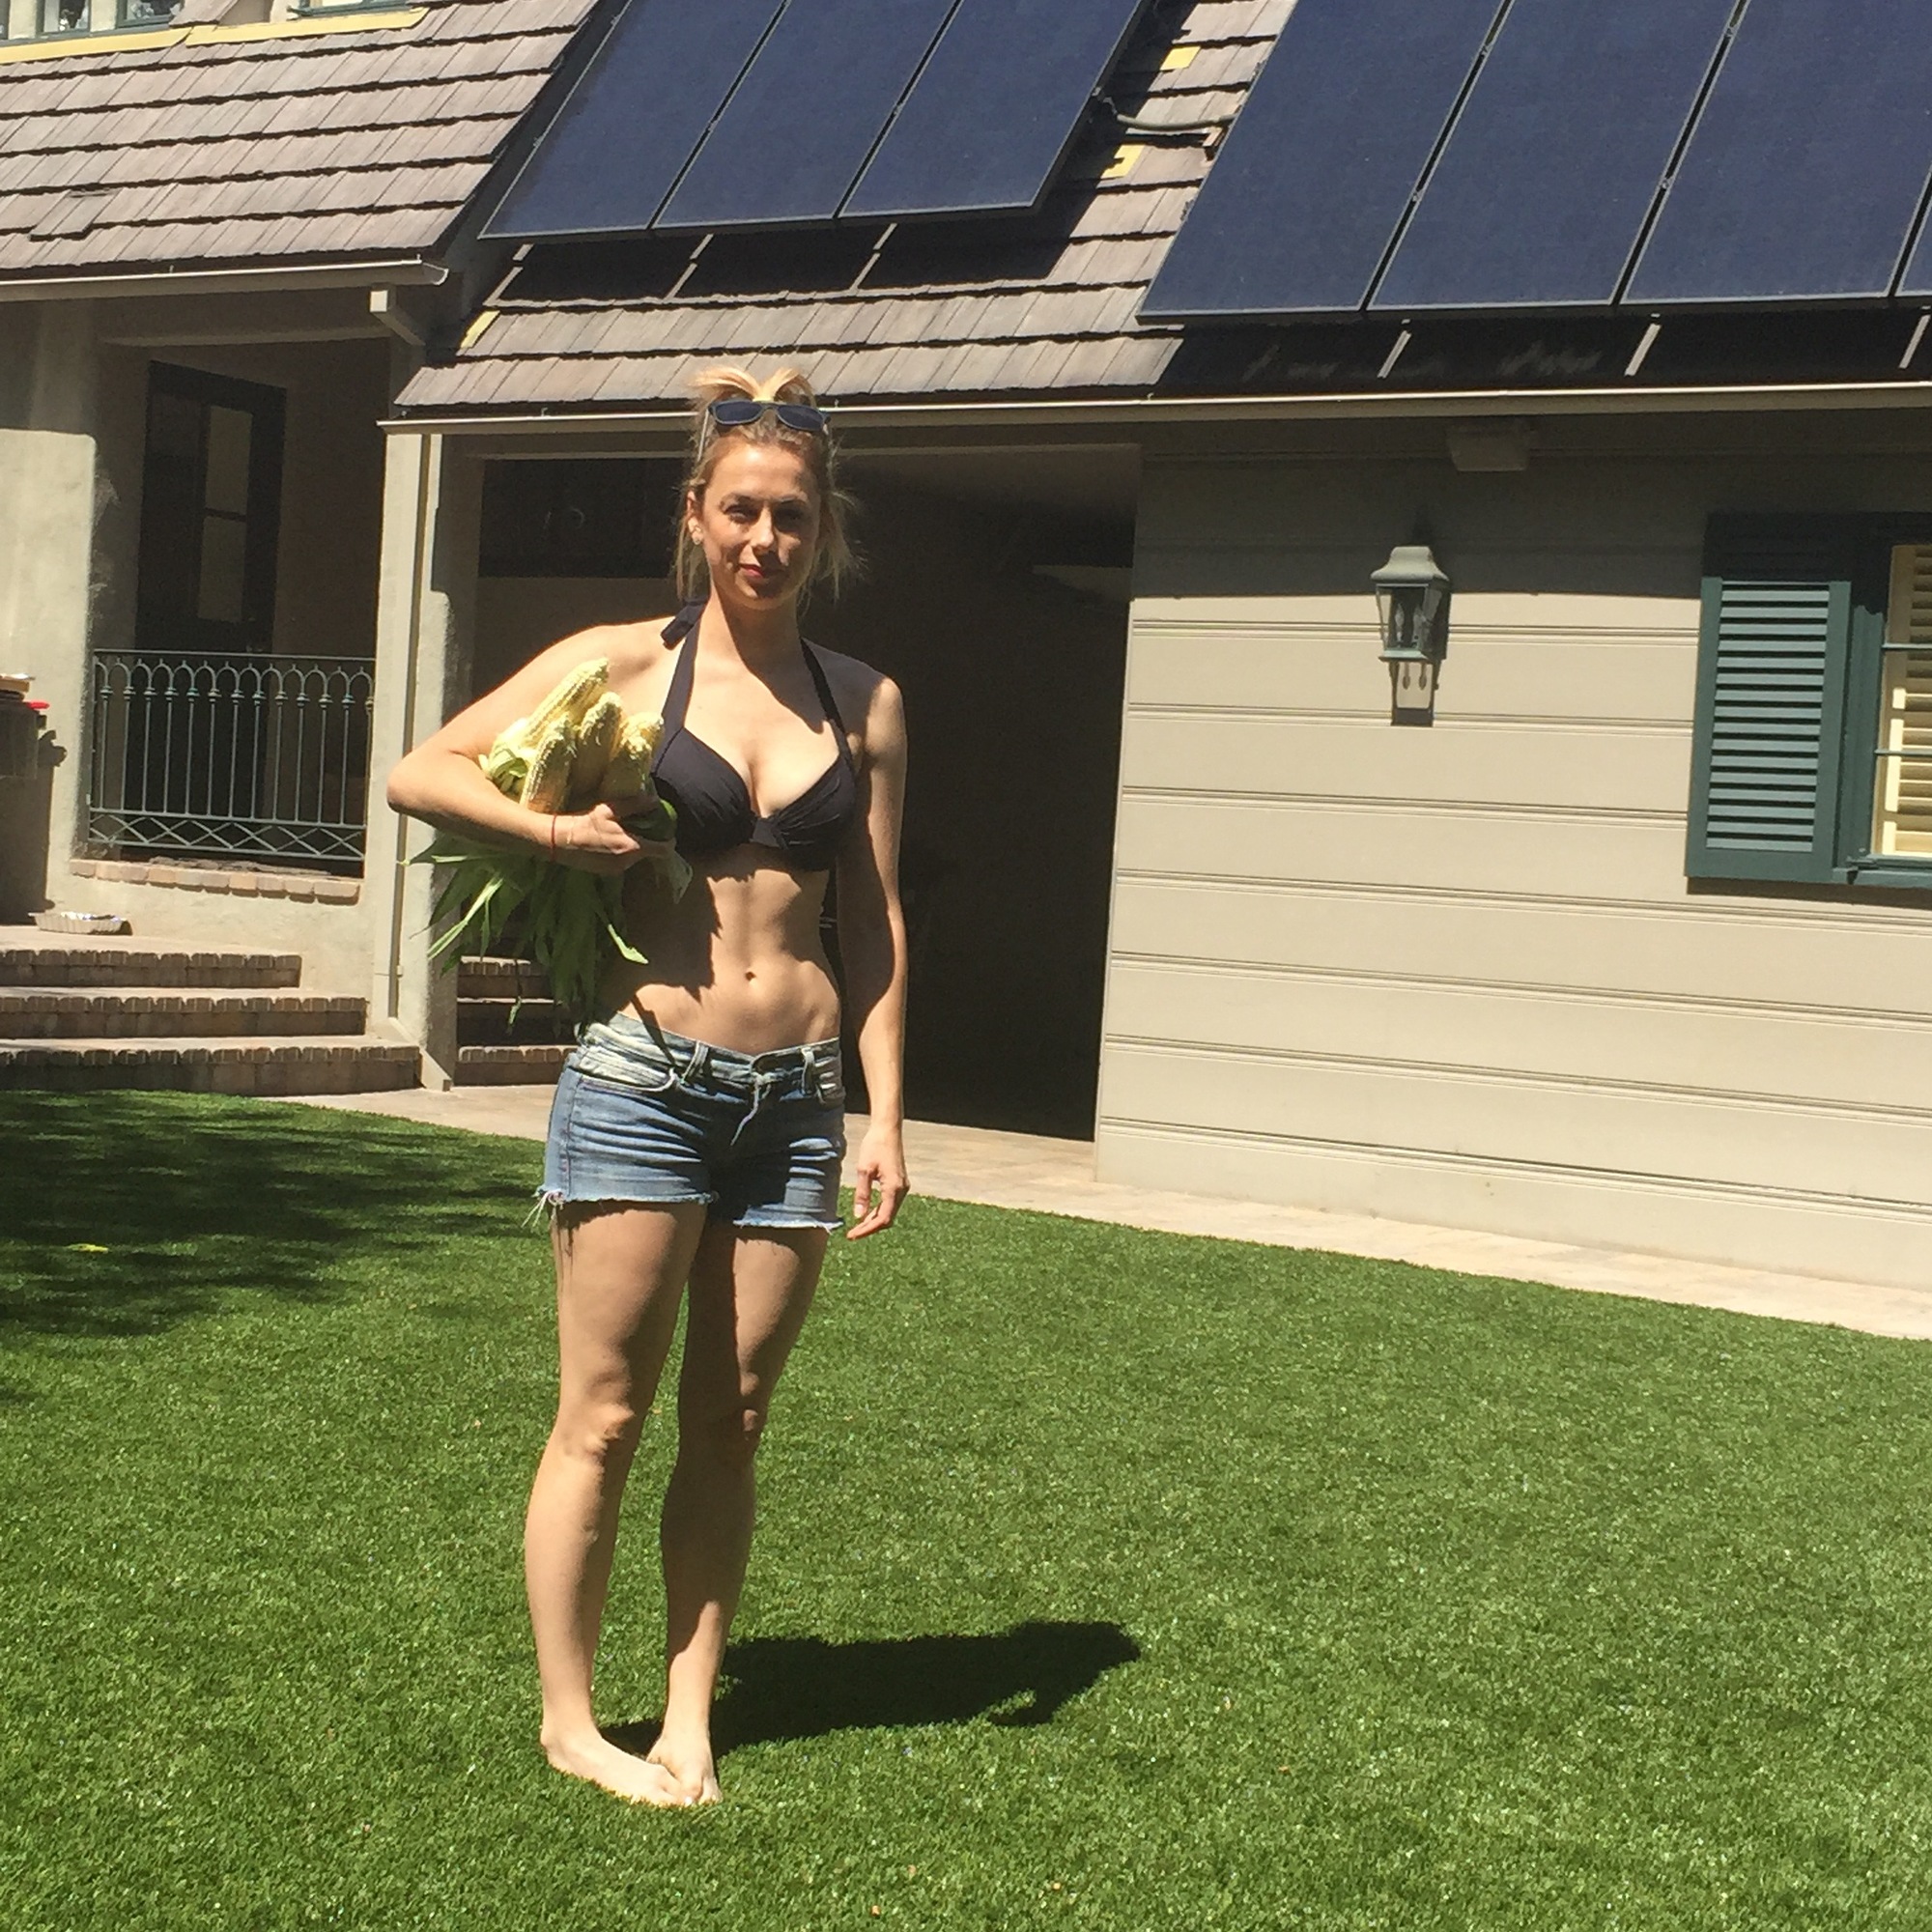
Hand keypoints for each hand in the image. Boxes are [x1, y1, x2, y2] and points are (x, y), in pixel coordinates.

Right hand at [548, 801, 675, 875]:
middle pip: (648, 853)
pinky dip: (622, 854)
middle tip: (642, 828)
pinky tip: (610, 843)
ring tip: (623, 833)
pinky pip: (622, 863)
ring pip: (634, 859)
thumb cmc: (585, 823)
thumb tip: (654, 800)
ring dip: (633, 848)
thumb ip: (634, 805)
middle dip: (648, 842)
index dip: (669, 842)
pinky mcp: (606, 873)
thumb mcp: (609, 810)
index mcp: (632, 847)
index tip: (669, 834)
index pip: (663, 851)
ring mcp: (617, 870)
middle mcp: (628, 863)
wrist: (560, 842)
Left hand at [846, 1122, 907, 1238]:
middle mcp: (902, 1190)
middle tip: (852, 1233)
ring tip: (857, 1225)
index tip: (852, 1235)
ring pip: (889, 1212)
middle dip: (870, 1227)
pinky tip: (867, 1212)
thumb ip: (862, 1194)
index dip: (867, 1229)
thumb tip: (859, 1215)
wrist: (887, 1130)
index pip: (882, 1218)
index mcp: (894, 1188)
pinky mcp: (900, 1183)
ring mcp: (902, 1187)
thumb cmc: (875, 1146)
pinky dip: (879, 1211)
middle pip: (887, 1218)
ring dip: (874, 1220)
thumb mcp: (864, 1170)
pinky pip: (890, 1203)